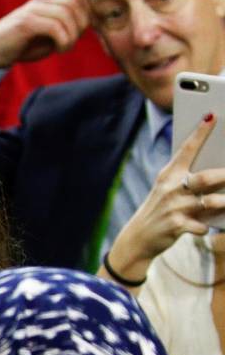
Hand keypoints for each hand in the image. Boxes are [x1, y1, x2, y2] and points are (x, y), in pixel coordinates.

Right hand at [0, 0, 90, 68]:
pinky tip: (59, 49)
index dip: (86, 12)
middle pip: (75, 0)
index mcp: (47, 1)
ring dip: (72, 34)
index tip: (79, 31)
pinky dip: (63, 40)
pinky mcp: (25, 23)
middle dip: (82, 23)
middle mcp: (40, 1)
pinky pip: (54, 26)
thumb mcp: (48, 35)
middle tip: (73, 40)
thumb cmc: (22, 46)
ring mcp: (32, 10)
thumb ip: (65, 26)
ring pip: (66, 13)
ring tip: (65, 47)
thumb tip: (84, 27)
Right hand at [106, 114, 224, 282]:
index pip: (186, 150)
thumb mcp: (168, 190)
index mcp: (168, 174)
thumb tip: (220, 172)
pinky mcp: (176, 226)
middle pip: (205, 178)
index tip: (212, 116)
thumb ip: (189, 180)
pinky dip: (206, 227)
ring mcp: (173, 208)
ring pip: (209, 202)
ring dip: (224, 203)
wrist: (138, 238)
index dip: (200, 133)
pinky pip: (202, 225)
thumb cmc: (160, 209)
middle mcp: (171, 189)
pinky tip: (204, 226)